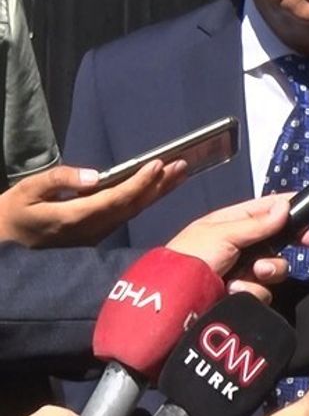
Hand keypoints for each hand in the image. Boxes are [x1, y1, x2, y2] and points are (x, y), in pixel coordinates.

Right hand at [0, 161, 185, 246]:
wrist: (1, 250)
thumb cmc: (10, 216)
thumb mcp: (26, 192)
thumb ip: (59, 181)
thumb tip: (93, 176)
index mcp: (74, 218)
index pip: (117, 199)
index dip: (140, 182)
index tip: (159, 164)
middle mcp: (91, 230)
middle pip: (133, 206)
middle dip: (159, 186)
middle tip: (183, 166)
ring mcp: (94, 236)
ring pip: (132, 213)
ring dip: (156, 193)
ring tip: (178, 173)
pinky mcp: (94, 237)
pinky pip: (124, 217)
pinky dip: (143, 200)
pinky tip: (156, 189)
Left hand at [165, 195, 290, 301]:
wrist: (174, 299)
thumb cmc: (194, 256)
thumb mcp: (224, 233)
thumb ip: (258, 223)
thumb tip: (286, 206)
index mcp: (232, 223)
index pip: (266, 209)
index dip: (288, 208)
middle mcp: (241, 246)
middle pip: (279, 240)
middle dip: (289, 242)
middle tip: (308, 241)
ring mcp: (244, 271)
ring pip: (276, 267)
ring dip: (268, 269)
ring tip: (253, 272)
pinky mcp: (244, 294)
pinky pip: (264, 290)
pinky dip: (251, 289)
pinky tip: (234, 289)